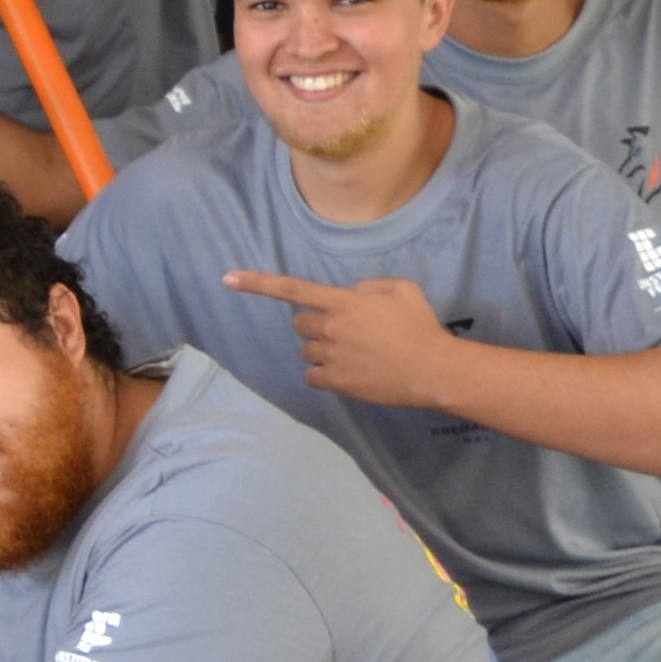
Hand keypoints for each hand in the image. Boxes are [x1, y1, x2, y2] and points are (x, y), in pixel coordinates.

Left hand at [218, 269, 464, 409]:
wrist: (433, 369)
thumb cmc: (420, 326)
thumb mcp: (401, 290)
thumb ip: (369, 287)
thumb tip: (350, 296)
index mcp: (342, 302)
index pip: (292, 289)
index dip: (257, 283)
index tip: (228, 279)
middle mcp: (330, 328)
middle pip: (300, 324)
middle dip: (316, 325)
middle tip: (345, 330)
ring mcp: (331, 357)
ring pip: (307, 351)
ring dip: (322, 350)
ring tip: (356, 353)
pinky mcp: (336, 382)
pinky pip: (312, 376)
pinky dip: (324, 373)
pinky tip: (349, 371)